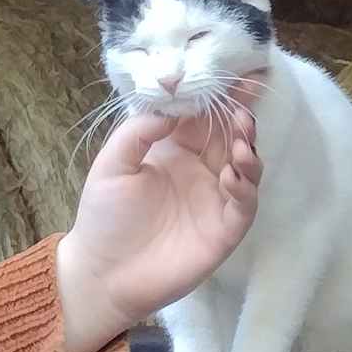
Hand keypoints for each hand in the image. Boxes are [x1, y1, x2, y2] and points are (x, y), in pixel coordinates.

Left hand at [55, 82, 264, 351]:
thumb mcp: (112, 166)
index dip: (222, 99)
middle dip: (241, 120)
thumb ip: (138, 133)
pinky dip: (245, 187)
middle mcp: (202, 172)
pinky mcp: (225, 230)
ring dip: (248, 150)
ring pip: (245, 168)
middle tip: (242, 109)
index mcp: (176, 152)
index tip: (240, 78)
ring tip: (242, 139)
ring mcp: (216, 201)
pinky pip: (244, 204)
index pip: (205, 119)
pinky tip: (233, 174)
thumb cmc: (104, 218)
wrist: (103, 273)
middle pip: (231, 139)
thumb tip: (173, 110)